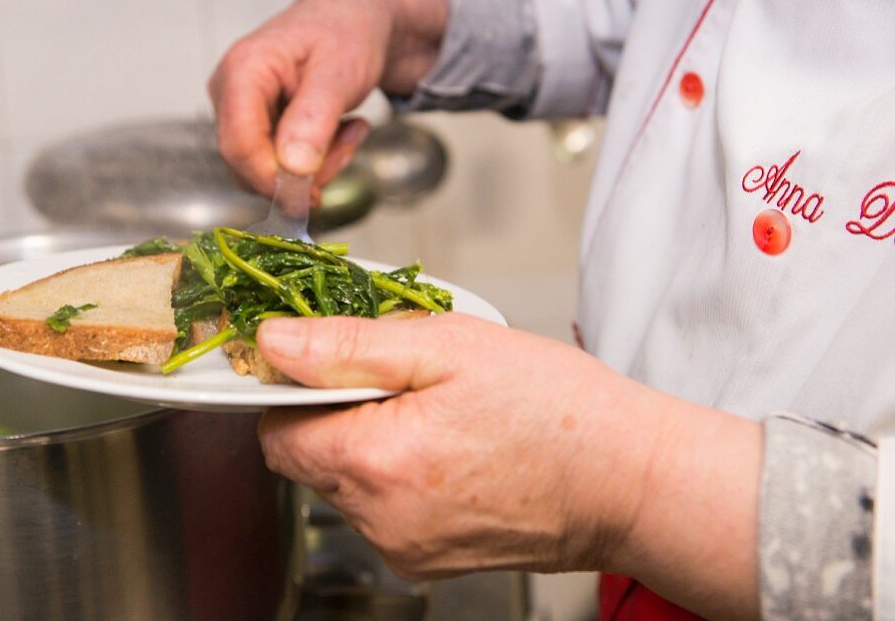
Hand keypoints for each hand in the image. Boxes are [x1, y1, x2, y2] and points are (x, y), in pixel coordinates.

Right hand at [208, 0, 447, 197]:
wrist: (358, 17)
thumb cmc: (348, 30)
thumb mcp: (341, 70)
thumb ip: (314, 118)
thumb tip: (293, 167)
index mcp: (242, 68)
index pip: (238, 144)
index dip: (271, 179)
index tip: (312, 196)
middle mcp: (230, 91)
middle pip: (249, 163)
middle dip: (303, 171)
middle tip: (350, 142)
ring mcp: (240, 110)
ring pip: (266, 170)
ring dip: (316, 166)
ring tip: (351, 130)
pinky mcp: (257, 125)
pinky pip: (279, 164)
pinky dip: (316, 161)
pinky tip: (341, 131)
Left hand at [256, 314, 762, 619]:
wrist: (626, 481)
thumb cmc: (554, 410)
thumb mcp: (448, 347)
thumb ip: (347, 346)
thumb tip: (274, 342)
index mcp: (375, 462)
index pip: (276, 430)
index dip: (294, 389)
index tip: (332, 363)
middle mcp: (379, 519)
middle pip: (308, 457)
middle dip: (337, 411)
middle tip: (402, 380)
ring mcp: (403, 547)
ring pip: (344, 483)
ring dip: (369, 443)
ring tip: (437, 414)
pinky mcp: (426, 559)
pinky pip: (381, 509)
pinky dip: (398, 475)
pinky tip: (450, 449)